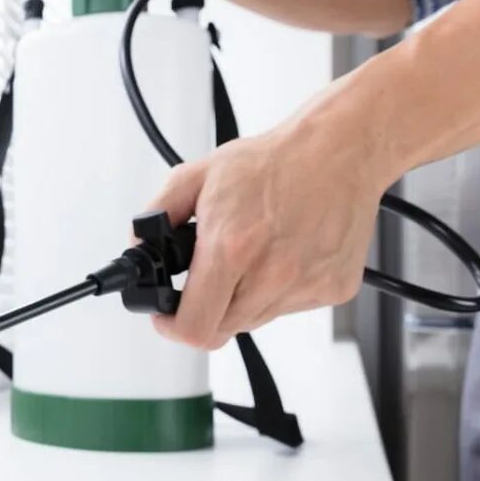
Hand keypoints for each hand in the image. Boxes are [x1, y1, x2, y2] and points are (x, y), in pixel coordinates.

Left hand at [143, 85, 392, 349]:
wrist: (339, 151)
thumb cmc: (273, 162)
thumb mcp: (196, 177)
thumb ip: (157, 214)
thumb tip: (140, 245)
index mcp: (233, 248)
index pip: (195, 326)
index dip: (172, 327)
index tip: (167, 316)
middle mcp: (272, 274)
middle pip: (221, 329)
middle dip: (204, 309)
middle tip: (207, 278)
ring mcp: (306, 286)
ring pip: (254, 320)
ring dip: (241, 300)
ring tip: (250, 255)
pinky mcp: (333, 290)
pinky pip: (288, 308)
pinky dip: (276, 291)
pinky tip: (280, 255)